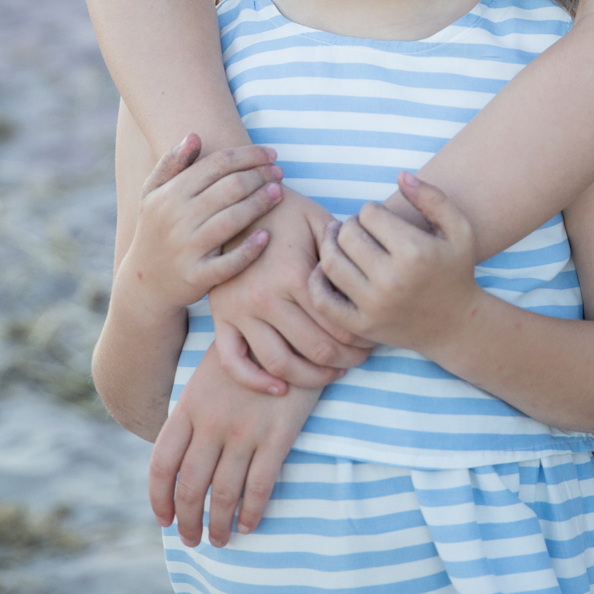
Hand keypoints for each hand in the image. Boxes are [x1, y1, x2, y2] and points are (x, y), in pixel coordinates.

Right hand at [120, 134, 281, 316]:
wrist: (144, 282)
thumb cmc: (157, 228)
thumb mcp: (152, 193)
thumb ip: (171, 162)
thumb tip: (195, 136)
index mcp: (169, 194)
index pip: (217, 164)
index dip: (249, 155)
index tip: (271, 154)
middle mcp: (176, 219)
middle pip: (230, 188)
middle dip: (260, 176)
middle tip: (279, 172)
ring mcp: (187, 249)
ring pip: (233, 220)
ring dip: (261, 203)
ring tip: (280, 193)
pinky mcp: (197, 277)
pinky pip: (229, 262)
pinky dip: (249, 249)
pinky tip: (266, 236)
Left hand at [149, 340, 320, 547]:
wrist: (291, 326)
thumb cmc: (250, 350)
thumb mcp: (209, 374)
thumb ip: (195, 411)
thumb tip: (183, 452)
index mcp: (189, 406)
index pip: (162, 463)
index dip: (159, 498)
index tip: (164, 519)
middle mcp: (211, 423)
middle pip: (190, 487)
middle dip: (188, 521)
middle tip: (192, 540)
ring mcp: (244, 431)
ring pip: (224, 493)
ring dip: (220, 524)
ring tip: (220, 539)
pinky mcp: (277, 435)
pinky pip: (260, 486)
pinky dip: (253, 512)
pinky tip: (251, 524)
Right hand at [208, 190, 371, 392]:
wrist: (233, 204)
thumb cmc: (283, 210)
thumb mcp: (318, 220)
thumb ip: (343, 251)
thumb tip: (367, 285)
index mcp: (294, 275)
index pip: (338, 323)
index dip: (362, 338)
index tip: (373, 339)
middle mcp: (266, 298)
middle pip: (316, 349)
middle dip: (346, 360)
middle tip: (361, 359)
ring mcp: (240, 311)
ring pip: (280, 364)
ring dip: (312, 378)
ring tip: (331, 373)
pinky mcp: (221, 317)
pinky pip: (233, 362)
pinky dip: (255, 382)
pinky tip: (280, 389)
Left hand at [308, 172, 478, 354]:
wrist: (456, 325)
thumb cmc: (456, 270)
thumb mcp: (458, 228)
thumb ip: (432, 196)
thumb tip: (400, 175)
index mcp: (414, 252)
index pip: (368, 213)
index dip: (372, 210)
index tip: (381, 219)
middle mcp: (391, 280)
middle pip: (347, 235)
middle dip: (351, 226)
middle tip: (360, 230)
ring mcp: (373, 306)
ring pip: (330, 262)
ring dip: (331, 246)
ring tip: (342, 243)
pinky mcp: (361, 326)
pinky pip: (322, 298)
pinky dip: (317, 280)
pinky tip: (328, 269)